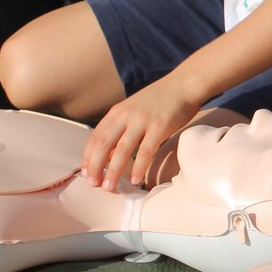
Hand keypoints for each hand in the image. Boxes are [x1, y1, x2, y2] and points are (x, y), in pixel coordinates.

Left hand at [82, 74, 201, 188]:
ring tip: (109, 187)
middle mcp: (126, 115)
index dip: (88, 157)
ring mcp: (143, 121)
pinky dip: (139, 168)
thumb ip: (120, 128)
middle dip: (96, 167)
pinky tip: (136, 180)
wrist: (185, 84)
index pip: (95, 137)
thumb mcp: (134, 109)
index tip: (86, 173)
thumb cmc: (161, 99)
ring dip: (114, 171)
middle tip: (93, 184)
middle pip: (104, 145)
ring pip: (122, 150)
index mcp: (117, 112)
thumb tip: (110, 155)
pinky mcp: (160, 127)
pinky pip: (146, 151)